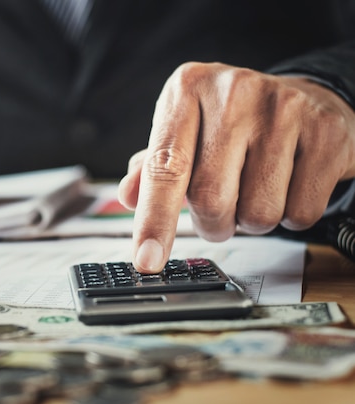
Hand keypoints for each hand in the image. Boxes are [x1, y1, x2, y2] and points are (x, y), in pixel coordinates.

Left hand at [118, 62, 354, 272]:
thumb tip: (129, 197)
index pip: (165, 167)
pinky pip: (301, 213)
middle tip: (219, 210)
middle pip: (211, 199)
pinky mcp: (327, 132)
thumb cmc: (231, 123)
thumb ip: (152, 167)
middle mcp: (234, 91)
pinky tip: (287, 185)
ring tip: (254, 190)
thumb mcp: (183, 132)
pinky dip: (290, 217)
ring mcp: (285, 108)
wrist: (305, 99)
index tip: (147, 261)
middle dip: (212, 224)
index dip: (154, 220)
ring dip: (251, 222)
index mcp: (187, 89)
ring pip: (258, 214)